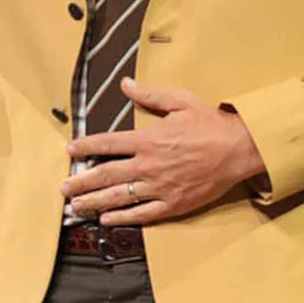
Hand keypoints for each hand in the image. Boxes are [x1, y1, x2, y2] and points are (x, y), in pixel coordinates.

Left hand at [62, 77, 265, 225]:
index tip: (69, 150)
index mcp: (149, 139)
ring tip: (75, 207)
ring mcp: (160, 187)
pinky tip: (106, 219)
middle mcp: (149, 165)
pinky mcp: (173, 204)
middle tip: (63, 189)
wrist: (239, 149)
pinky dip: (122, 217)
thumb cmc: (210, 123)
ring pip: (119, 198)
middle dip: (82, 182)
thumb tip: (125, 83)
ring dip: (94, 202)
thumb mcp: (180, 101)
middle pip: (107, 175)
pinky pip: (142, 213)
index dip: (86, 146)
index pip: (108, 143)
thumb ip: (149, 95)